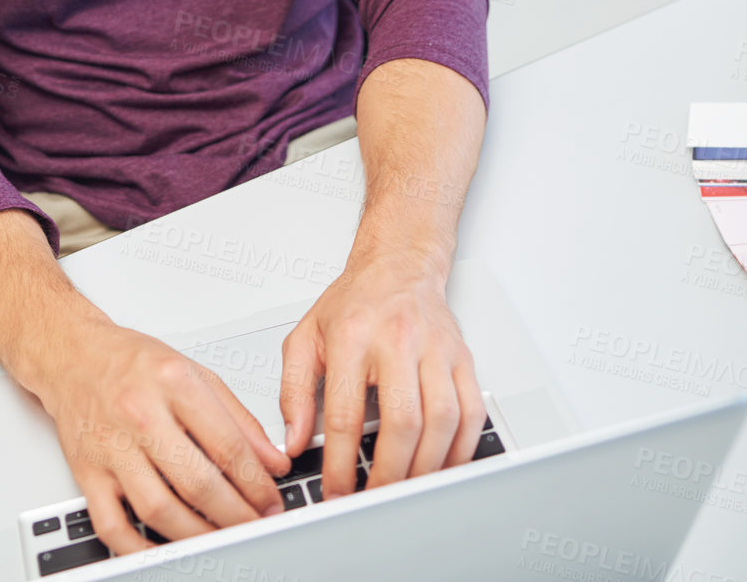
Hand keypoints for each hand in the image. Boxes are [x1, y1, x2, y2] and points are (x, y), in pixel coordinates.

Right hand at [34, 316, 290, 554]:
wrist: (74, 355)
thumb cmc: (133, 362)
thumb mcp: (195, 373)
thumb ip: (238, 418)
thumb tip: (273, 462)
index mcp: (173, 382)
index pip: (227, 444)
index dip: (256, 482)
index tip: (271, 500)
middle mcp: (140, 414)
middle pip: (196, 481)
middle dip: (235, 514)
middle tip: (255, 525)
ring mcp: (111, 447)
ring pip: (158, 509)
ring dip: (197, 534)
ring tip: (222, 539)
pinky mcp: (87, 472)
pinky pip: (111, 525)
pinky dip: (138, 548)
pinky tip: (164, 550)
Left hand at [279, 252, 485, 497]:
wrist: (398, 264)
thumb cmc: (354, 303)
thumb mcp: (306, 336)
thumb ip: (293, 390)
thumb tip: (294, 440)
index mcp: (352, 335)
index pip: (346, 414)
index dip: (341, 463)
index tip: (337, 492)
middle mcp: (397, 339)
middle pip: (402, 421)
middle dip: (390, 473)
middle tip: (375, 500)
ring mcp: (435, 349)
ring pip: (443, 420)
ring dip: (426, 467)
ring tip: (406, 489)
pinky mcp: (462, 358)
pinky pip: (472, 413)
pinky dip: (461, 449)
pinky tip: (441, 466)